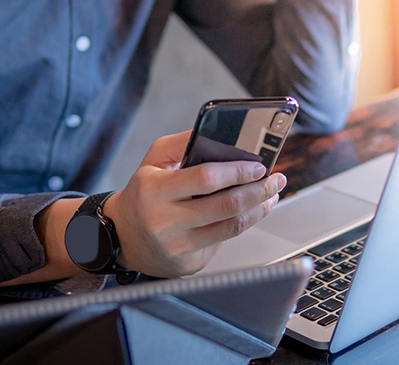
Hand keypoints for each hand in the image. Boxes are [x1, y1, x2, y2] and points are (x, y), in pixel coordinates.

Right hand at [103, 131, 286, 276]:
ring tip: (270, 195)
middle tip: (276, 179)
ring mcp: (178, 246)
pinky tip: (248, 213)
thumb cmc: (144, 193)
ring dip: (259, 209)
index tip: (258, 166)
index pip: (206, 179)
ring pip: (232, 227)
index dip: (237, 172)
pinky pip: (223, 242)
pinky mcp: (188, 264)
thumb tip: (221, 134)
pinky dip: (239, 225)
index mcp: (154, 190)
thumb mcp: (153, 160)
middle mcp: (164, 221)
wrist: (122, 236)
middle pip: (226, 206)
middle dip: (259, 191)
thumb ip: (183, 143)